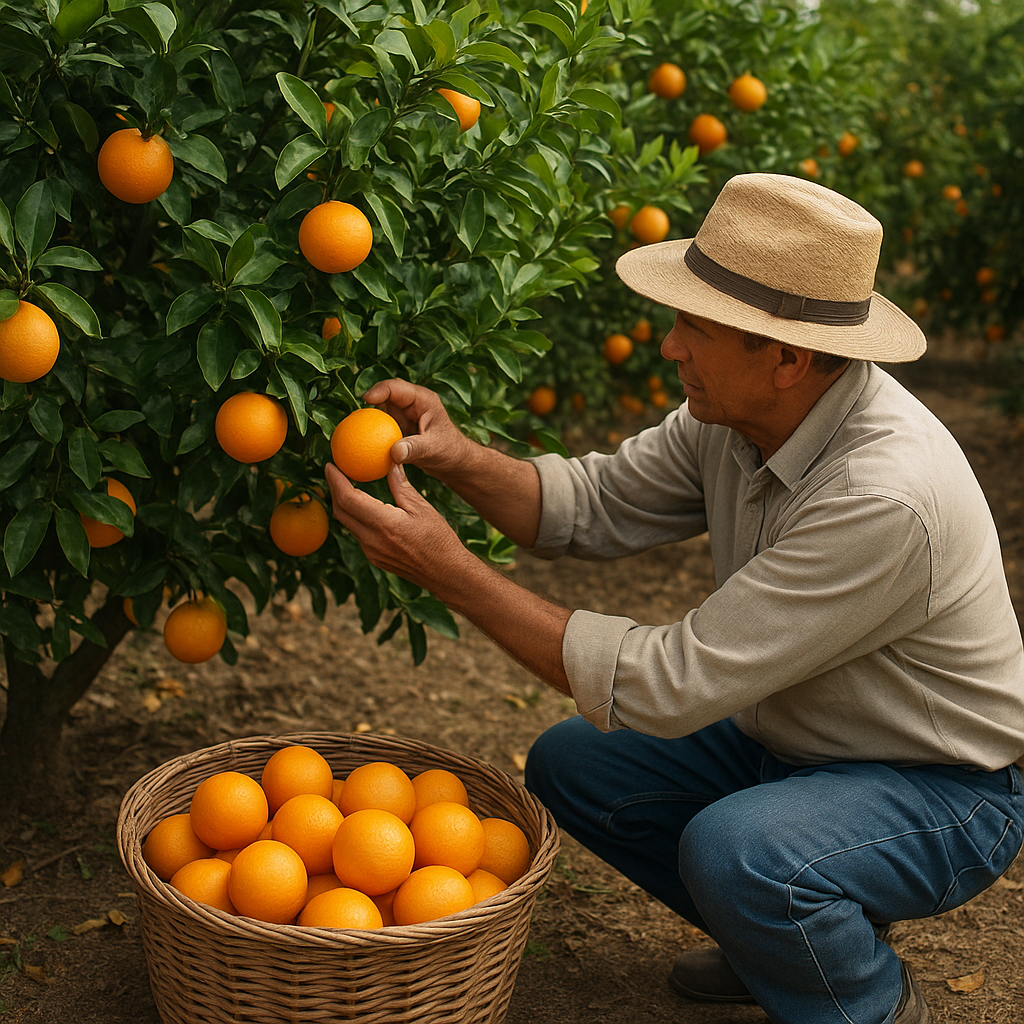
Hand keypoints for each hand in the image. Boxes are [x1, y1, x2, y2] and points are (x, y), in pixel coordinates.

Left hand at [324, 460, 469, 599]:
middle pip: (341, 511)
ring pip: (347, 523)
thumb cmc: (439, 540)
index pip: (348, 499)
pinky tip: (363, 508)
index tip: (330, 465)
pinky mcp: (374, 558)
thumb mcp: (422, 508)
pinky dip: (355, 518)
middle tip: (335, 472)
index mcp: (384, 524)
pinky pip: (358, 534)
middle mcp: (372, 540)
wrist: (446, 574)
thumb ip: (401, 486)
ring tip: (347, 486)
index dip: (335, 480)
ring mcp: (371, 552)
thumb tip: (390, 462)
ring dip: (344, 504)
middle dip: (333, 490)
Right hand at [361, 379, 472, 479]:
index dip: (379, 390)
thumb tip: (394, 452)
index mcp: (422, 400)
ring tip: (352, 429)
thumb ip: (413, 449)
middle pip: (384, 396)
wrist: (454, 462)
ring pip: (381, 411)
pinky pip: (381, 426)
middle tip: (353, 416)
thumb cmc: (449, 451)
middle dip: (368, 403)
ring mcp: (404, 415)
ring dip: (368, 418)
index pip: (396, 387)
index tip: (365, 400)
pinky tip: (360, 443)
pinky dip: (372, 432)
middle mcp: (411, 404)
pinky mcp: (399, 427)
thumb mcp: (432, 449)